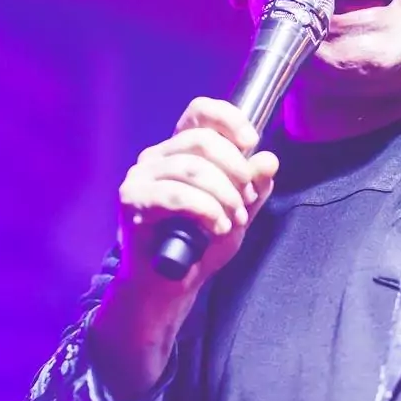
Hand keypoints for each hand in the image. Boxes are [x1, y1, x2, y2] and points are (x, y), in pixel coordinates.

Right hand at [90, 97, 277, 395]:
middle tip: (246, 198)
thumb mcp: (237, 213)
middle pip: (200, 141)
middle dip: (234, 168)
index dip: (227, 119)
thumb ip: (254, 187)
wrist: (167, 287)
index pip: (199, 113)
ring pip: (192, 169)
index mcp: (179, 151)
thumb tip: (269, 160)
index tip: (251, 141)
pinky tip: (217, 226)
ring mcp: (140, 178)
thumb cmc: (199, 246)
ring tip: (233, 219)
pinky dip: (205, 210)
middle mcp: (155, 158)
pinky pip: (176, 195)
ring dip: (223, 195)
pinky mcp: (131, 201)